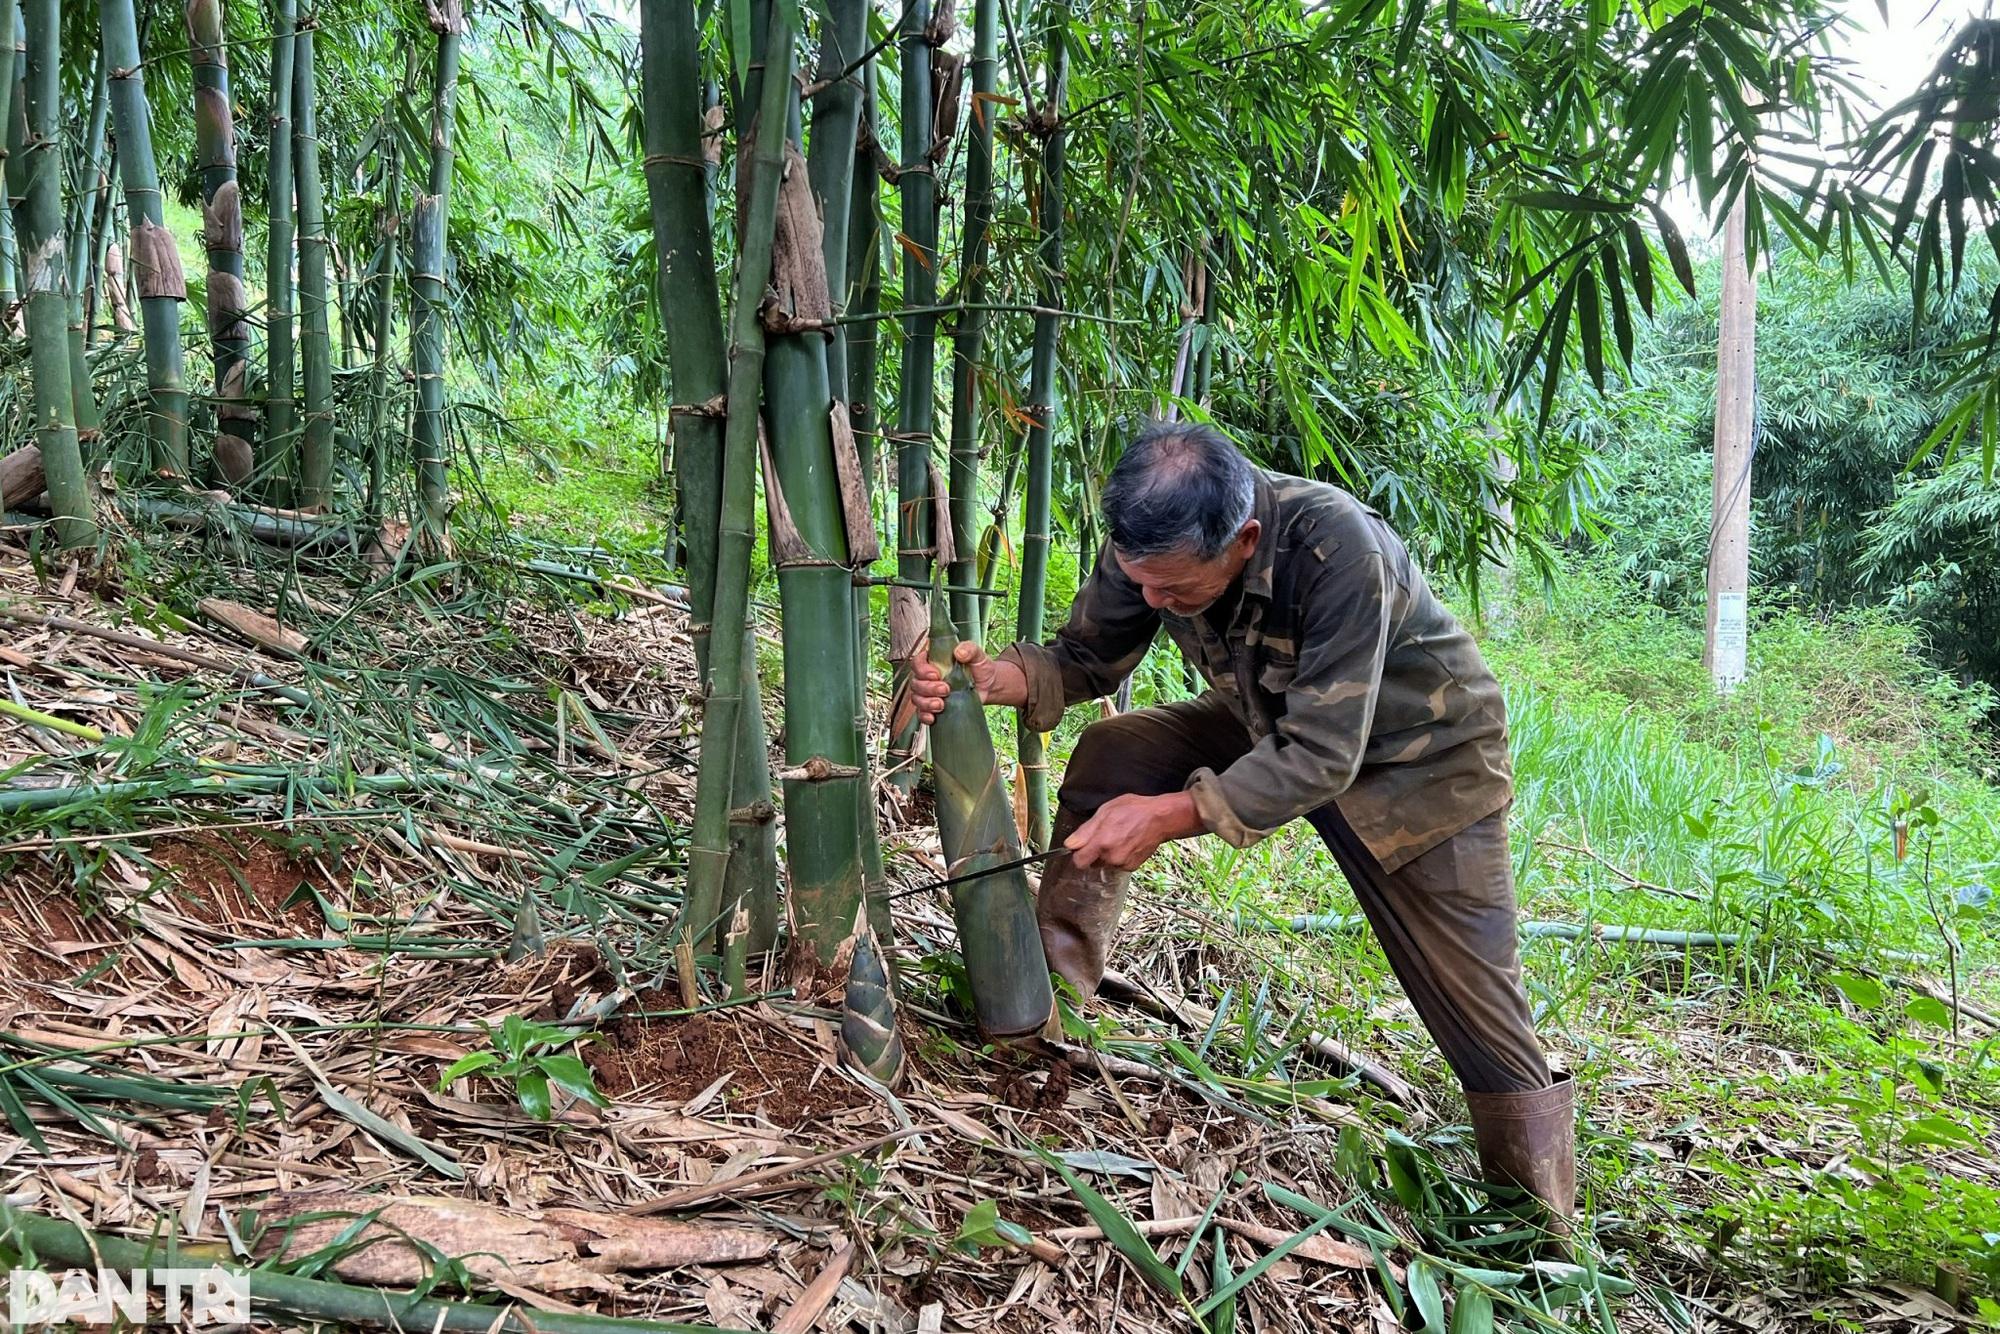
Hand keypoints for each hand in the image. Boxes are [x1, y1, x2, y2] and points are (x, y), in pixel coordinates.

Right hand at [908, 640, 1001, 724]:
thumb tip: (959, 652)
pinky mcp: (933, 706)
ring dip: (926, 703)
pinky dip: (924, 716)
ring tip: (941, 704)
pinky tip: (933, 717)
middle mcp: (928, 676)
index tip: (936, 675)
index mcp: (934, 660)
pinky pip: (921, 713)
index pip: (917, 663)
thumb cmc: (980, 668)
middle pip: (916, 682)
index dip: (922, 670)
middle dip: (928, 688)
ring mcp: (929, 693)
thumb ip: (969, 648)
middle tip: (945, 689)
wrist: (989, 686)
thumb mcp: (977, 655)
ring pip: (916, 698)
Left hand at [1064, 792, 1205, 871]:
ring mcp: (1123, 863)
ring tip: (1119, 837)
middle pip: (1091, 863)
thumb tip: (1070, 844)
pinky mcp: (1132, 867)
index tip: (1083, 845)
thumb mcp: (1105, 811)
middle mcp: (1112, 857)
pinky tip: (1127, 843)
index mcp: (1102, 842)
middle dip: (1093, 852)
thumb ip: (1085, 831)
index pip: (1079, 861)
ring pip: (1105, 863)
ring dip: (1107, 854)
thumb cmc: (1134, 810)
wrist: (1161, 819)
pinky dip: (1119, 857)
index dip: (1078, 852)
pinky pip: (1117, 865)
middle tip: (1105, 835)